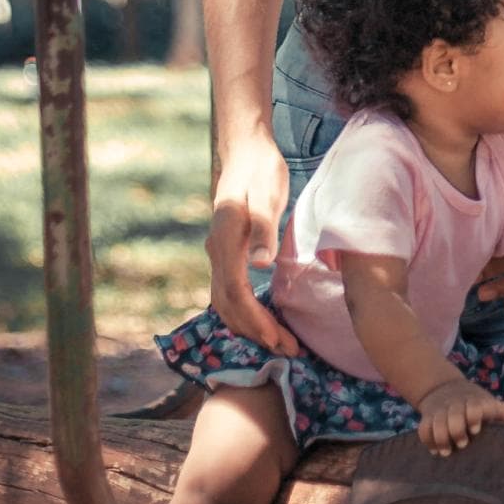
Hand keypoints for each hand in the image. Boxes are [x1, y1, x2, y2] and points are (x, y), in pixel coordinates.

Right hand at [205, 129, 300, 355]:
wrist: (246, 152)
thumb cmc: (260, 171)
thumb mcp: (266, 194)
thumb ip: (263, 229)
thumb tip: (260, 264)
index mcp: (224, 241)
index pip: (235, 294)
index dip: (255, 321)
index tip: (278, 340)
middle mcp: (216, 251)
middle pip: (228, 306)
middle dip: (255, 333)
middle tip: (288, 351)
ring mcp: (219, 253)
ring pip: (226, 303)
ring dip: (250, 327)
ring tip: (280, 344)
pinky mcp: (228, 253)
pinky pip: (230, 293)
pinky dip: (245, 314)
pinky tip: (265, 322)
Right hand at [416, 380, 503, 455]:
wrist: (446, 388)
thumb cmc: (478, 404)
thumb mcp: (493, 405)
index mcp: (475, 403)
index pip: (473, 407)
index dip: (474, 417)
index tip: (476, 430)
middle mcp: (456, 405)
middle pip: (453, 417)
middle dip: (456, 431)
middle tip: (462, 445)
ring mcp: (440, 411)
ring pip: (436, 423)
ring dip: (440, 438)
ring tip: (447, 452)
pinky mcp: (427, 417)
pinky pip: (423, 429)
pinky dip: (427, 440)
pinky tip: (435, 450)